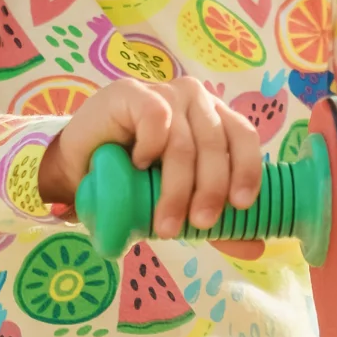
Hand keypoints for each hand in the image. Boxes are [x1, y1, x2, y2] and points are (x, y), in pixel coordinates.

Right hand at [39, 76, 264, 258]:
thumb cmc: (135, 180)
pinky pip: (155, 118)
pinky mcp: (133, 91)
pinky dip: (150, 147)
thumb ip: (216, 219)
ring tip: (164, 222)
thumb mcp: (180, 200)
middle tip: (198, 224)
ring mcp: (164, 91)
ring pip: (184, 140)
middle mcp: (195, 99)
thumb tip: (256, 245)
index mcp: (214, 118)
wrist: (80, 167)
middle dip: (210, 189)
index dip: (247, 168)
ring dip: (176, 187)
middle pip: (216, 143)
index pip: (243, 136)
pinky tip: (138, 165)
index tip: (240, 205)